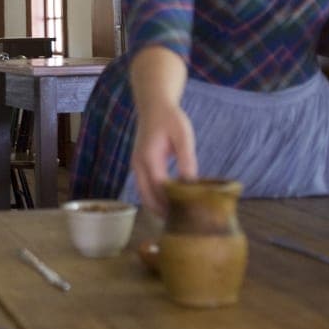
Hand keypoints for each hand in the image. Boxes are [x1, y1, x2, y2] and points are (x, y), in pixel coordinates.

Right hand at [130, 101, 196, 217]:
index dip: (172, 202)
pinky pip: (144, 188)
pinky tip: (169, 203)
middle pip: (147, 197)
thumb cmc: (170, 118)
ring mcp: (136, 166)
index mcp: (149, 158)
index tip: (187, 214)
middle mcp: (138, 165)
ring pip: (143, 194)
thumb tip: (192, 183)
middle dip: (162, 211)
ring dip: (156, 207)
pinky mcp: (139, 165)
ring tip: (175, 218)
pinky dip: (154, 198)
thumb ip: (186, 159)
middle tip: (180, 223)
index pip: (160, 188)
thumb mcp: (183, 136)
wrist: (153, 105)